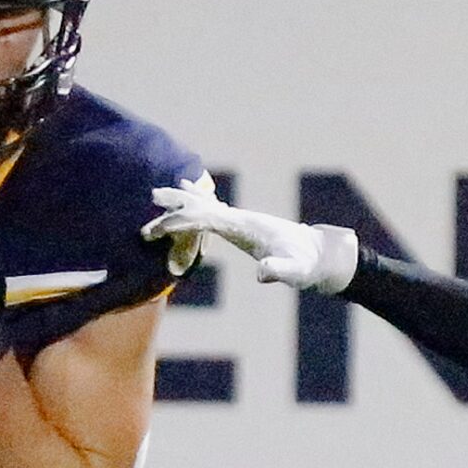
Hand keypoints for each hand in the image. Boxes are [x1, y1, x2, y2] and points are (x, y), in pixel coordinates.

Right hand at [140, 181, 360, 292]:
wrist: (319, 253)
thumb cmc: (306, 264)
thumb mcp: (295, 272)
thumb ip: (280, 270)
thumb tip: (263, 273)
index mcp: (244, 226)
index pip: (205, 219)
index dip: (181, 223)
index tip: (157, 230)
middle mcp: (240, 218)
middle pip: (201, 206)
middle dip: (173, 209)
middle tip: (148, 211)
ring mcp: (241, 219)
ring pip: (206, 204)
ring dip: (181, 200)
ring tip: (156, 194)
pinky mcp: (243, 225)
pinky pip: (213, 211)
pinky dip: (197, 202)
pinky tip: (189, 193)